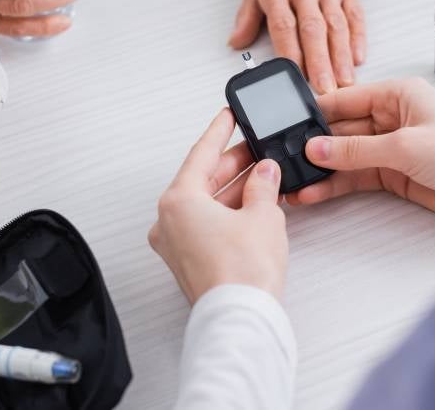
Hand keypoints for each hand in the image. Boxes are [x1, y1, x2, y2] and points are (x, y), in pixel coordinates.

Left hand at [149, 109, 288, 303]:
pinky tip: (254, 204)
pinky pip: (208, 225)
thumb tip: (265, 173)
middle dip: (234, 164)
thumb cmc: (242, 272)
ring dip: (235, 189)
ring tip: (265, 175)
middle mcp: (169, 221)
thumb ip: (263, 185)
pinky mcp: (189, 262)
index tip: (228, 116)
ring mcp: (176, 244)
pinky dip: (229, 212)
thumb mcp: (263, 214)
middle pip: (203, 179)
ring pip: (207, 204)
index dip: (220, 132)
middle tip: (257, 148)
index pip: (201, 154)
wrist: (241, 318)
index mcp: (177, 201)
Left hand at [229, 0, 365, 94]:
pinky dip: (359, 38)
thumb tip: (235, 43)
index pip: (283, 24)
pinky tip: (358, 58)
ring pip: (337, 25)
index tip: (295, 76)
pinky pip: (355, 14)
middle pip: (313, 29)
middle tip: (325, 89)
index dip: (290, 52)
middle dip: (320, 62)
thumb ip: (246, 16)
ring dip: (341, 56)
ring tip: (344, 82)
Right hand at [287, 78, 434, 227]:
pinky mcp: (396, 174)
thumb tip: (314, 148)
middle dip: (310, 146)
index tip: (282, 127)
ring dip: (319, 170)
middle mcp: (393, 117)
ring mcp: (393, 147)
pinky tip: (313, 193)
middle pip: (339, 130)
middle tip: (278, 158)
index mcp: (397, 94)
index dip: (311, 114)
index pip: (342, 99)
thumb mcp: (405, 148)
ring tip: (289, 182)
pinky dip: (335, 185)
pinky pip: (356, 177)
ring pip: (345, 157)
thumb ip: (354, 150)